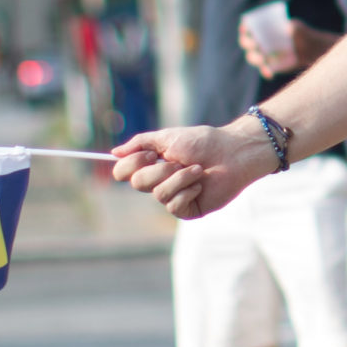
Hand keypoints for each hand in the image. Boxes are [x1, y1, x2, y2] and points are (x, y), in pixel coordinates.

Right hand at [112, 120, 280, 218]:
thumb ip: (140, 143)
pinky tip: (200, 184)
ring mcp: (172, 197)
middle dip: (158, 169)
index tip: (149, 153)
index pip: (124, 172)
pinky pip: (174, 205)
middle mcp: (159, 181)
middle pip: (137, 183)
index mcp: (152, 164)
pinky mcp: (187, 209)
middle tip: (178, 160)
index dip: (131, 164)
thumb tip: (114, 152)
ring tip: (197, 169)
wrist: (232, 153)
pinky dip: (187, 190)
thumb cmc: (203, 142)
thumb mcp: (168, 137)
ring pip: (158, 194)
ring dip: (179, 177)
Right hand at [239, 19, 336, 76]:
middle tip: (254, 43)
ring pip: (252, 57)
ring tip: (262, 59)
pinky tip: (270, 73)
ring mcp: (262, 54)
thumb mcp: (298, 28)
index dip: (244, 27)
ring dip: (254, 58)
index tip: (245, 28)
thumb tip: (288, 29)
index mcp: (260, 28)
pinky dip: (265, 72)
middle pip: (245, 42)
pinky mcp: (269, 66)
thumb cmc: (299, 33)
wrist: (308, 48)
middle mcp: (257, 41)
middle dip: (246, 43)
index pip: (247, 27)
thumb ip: (293, 27)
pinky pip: (264, 70)